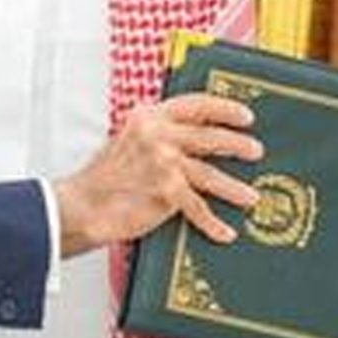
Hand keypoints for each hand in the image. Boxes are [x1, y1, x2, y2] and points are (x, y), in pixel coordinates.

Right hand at [51, 94, 262, 253]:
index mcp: (150, 116)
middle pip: (211, 137)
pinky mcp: (167, 192)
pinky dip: (213, 223)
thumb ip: (158, 134)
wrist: (82, 205)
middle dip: (238, 145)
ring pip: (211, 174)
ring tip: (250, 196)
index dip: (225, 109)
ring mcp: (164, 163)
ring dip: (235, 188)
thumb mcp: (129, 140)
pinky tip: (225, 232)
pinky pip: (199, 208)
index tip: (245, 115)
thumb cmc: (103, 178)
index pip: (196, 105)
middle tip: (255, 151)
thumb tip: (193, 139)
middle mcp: (159, 135)